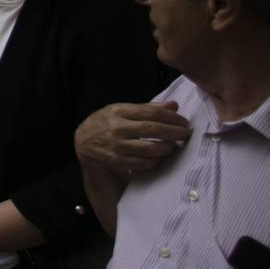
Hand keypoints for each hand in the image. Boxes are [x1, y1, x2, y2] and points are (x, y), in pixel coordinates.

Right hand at [75, 101, 191, 175]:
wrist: (84, 141)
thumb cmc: (107, 122)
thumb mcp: (123, 109)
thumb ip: (148, 108)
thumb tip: (174, 105)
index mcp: (120, 111)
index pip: (152, 113)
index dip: (171, 118)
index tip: (184, 122)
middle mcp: (117, 128)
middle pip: (153, 130)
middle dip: (174, 133)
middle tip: (186, 134)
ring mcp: (117, 146)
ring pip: (149, 148)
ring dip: (167, 148)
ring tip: (174, 146)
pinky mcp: (117, 161)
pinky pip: (142, 163)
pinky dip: (155, 160)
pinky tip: (160, 156)